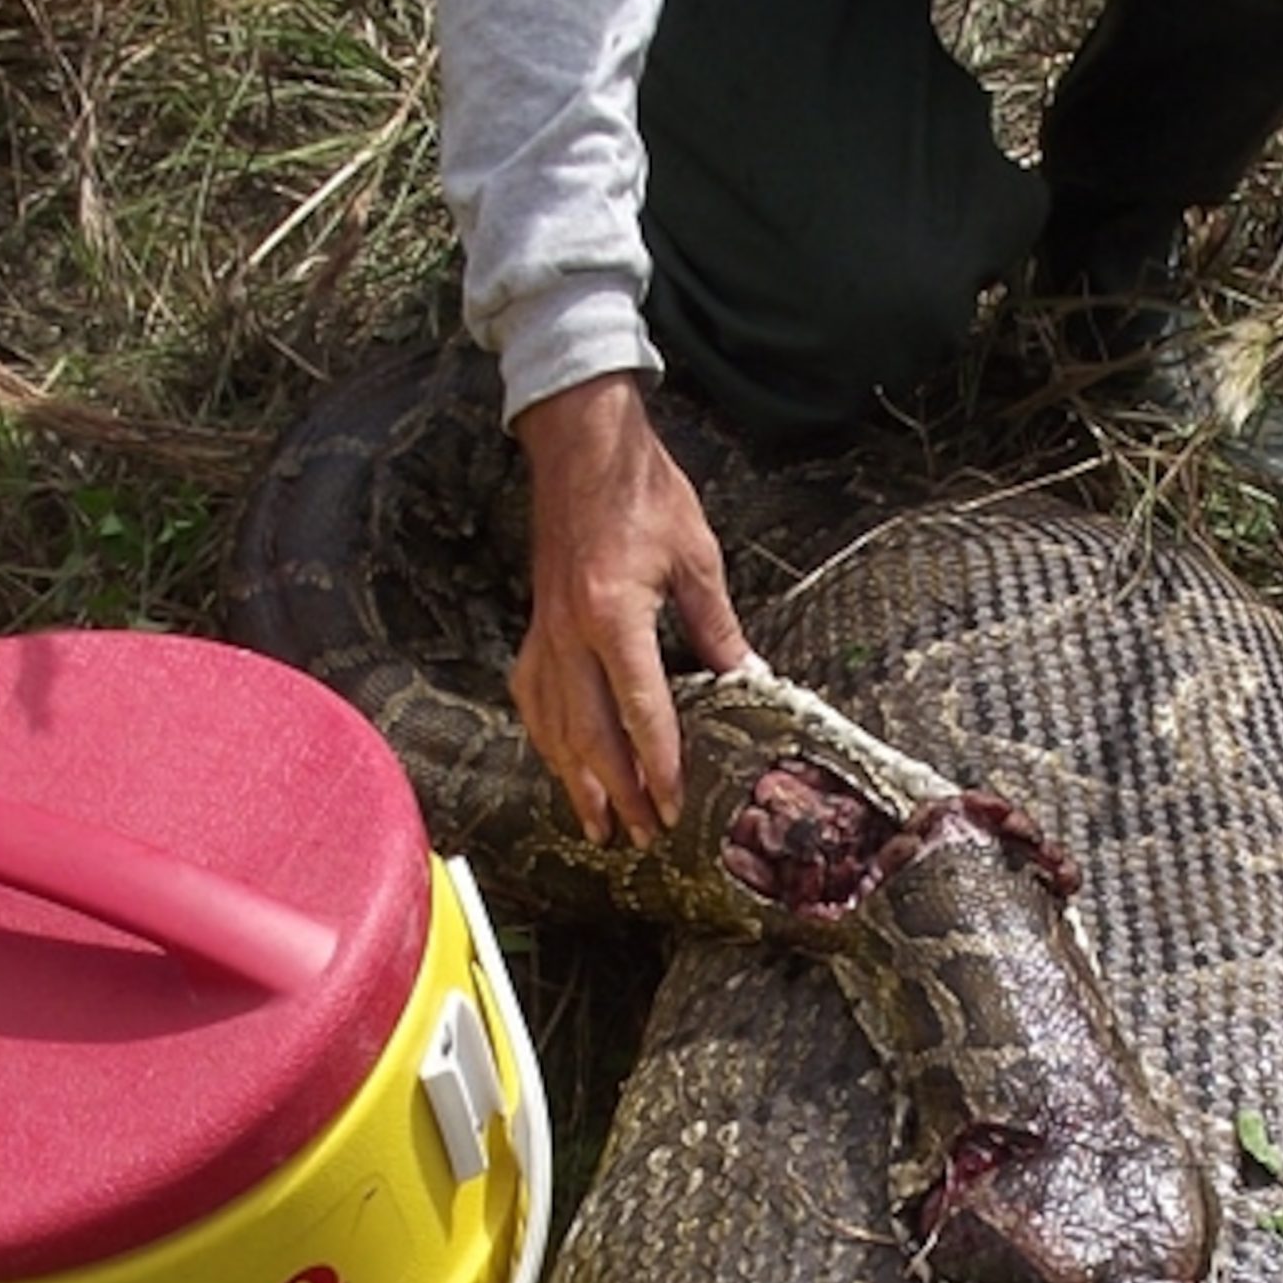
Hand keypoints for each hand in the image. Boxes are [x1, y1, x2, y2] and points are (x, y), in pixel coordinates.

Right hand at [511, 372, 750, 845]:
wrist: (580, 446)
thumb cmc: (642, 491)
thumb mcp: (696, 557)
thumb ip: (718, 628)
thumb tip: (749, 681)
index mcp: (613, 614)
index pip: (639, 709)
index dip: (658, 763)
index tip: (672, 803)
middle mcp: (569, 632)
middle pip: (589, 734)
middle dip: (618, 792)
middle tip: (642, 836)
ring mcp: (544, 632)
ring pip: (554, 725)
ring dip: (576, 780)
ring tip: (598, 824)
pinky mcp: (535, 626)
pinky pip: (533, 697)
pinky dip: (547, 738)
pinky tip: (560, 761)